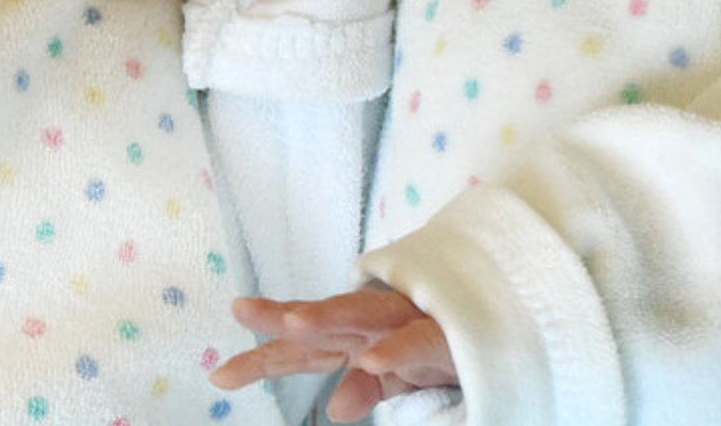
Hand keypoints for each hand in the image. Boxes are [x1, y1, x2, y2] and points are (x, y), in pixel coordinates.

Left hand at [212, 288, 456, 422]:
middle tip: (242, 310)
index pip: (304, 349)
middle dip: (285, 315)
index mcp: (358, 339)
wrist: (502, 333)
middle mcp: (378, 322)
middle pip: (325, 315)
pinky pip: (418, 341)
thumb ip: (365, 391)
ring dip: (332, 316)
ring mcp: (410, 322)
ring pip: (366, 314)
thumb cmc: (442, 352)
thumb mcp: (399, 381)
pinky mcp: (446, 334)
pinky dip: (397, 349)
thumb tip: (335, 411)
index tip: (217, 377)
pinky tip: (374, 359)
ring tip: (295, 323)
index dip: (262, 359)